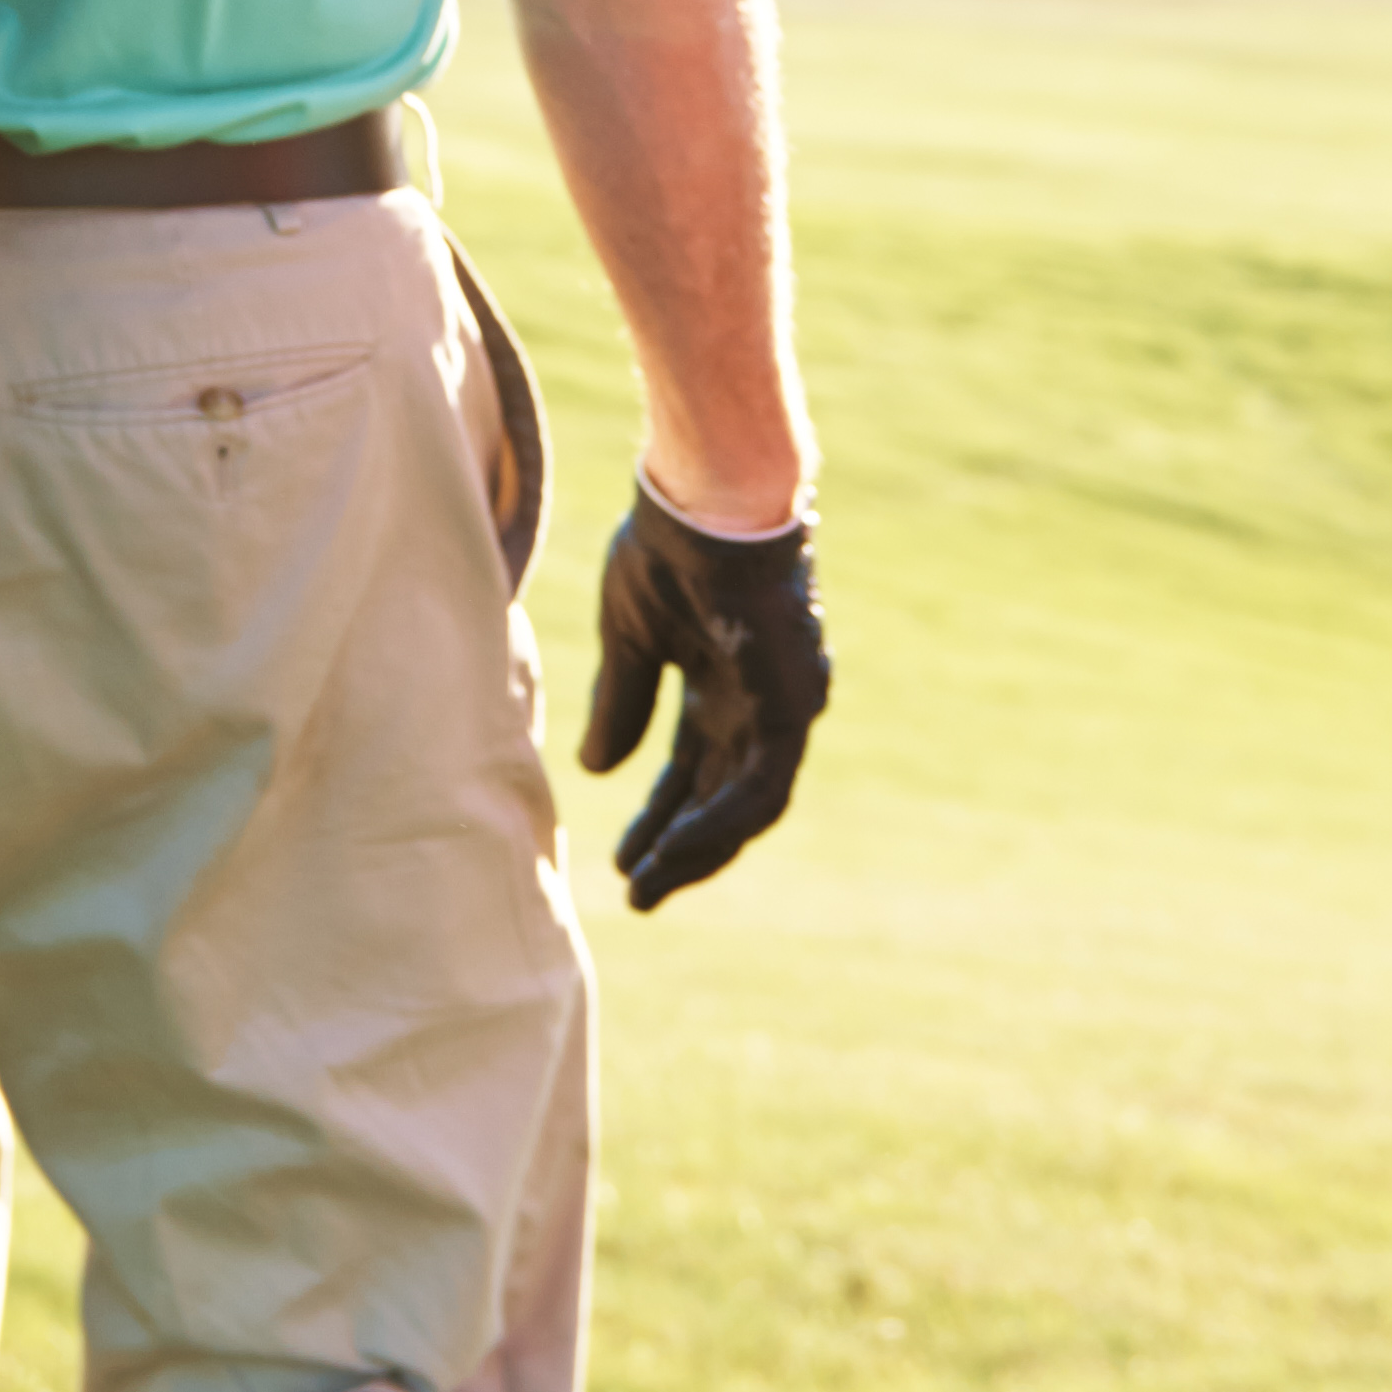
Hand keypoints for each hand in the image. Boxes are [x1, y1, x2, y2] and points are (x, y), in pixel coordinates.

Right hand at [576, 486, 825, 909]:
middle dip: (678, 847)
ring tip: (650, 886)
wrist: (706, 498)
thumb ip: (623, 703)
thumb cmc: (669, 546)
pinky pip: (759, 785)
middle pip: (723, 795)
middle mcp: (760, 698)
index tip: (623, 859)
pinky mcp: (793, 703)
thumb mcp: (630, 637)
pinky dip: (718, 823)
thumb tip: (598, 771)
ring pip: (747, 803)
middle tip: (638, 894)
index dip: (660, 815)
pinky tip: (676, 849)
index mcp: (723, 680)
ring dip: (697, 850)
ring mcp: (784, 702)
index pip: (696, 767)